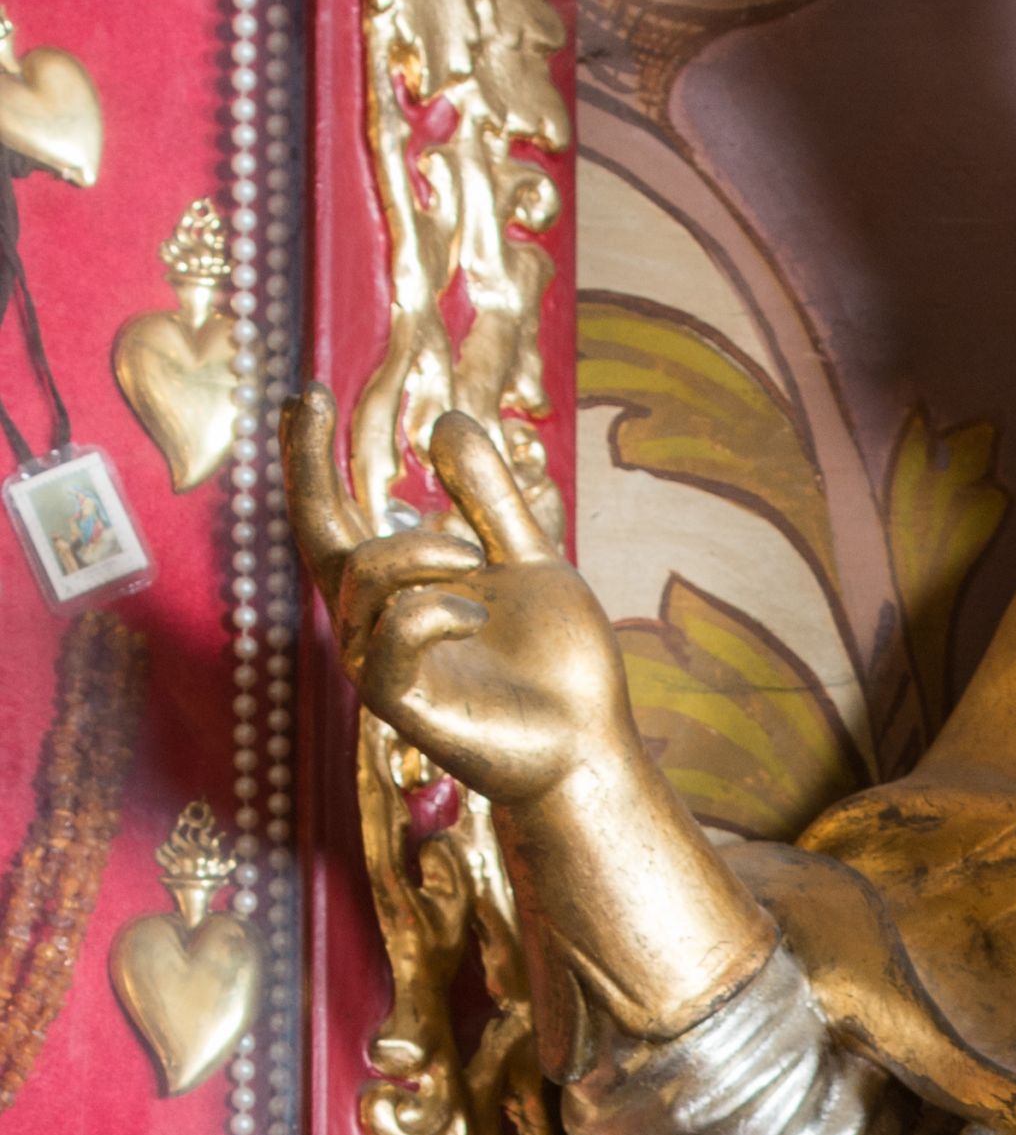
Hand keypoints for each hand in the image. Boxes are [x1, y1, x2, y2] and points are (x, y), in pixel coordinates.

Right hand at [283, 396, 640, 805]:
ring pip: (364, 576)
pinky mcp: (401, 706)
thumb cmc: (559, 661)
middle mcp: (376, 624)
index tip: (305, 394)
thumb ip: (487, 498)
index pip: (337, 517)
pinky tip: (476, 611)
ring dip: (420, 550)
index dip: (312, 458)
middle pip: (318, 536)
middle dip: (307, 465)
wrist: (590, 741)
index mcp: (400, 590)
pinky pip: (389, 637)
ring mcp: (382, 665)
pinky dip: (433, 609)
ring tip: (476, 560)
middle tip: (308, 393)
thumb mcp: (527, 557)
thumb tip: (443, 422)